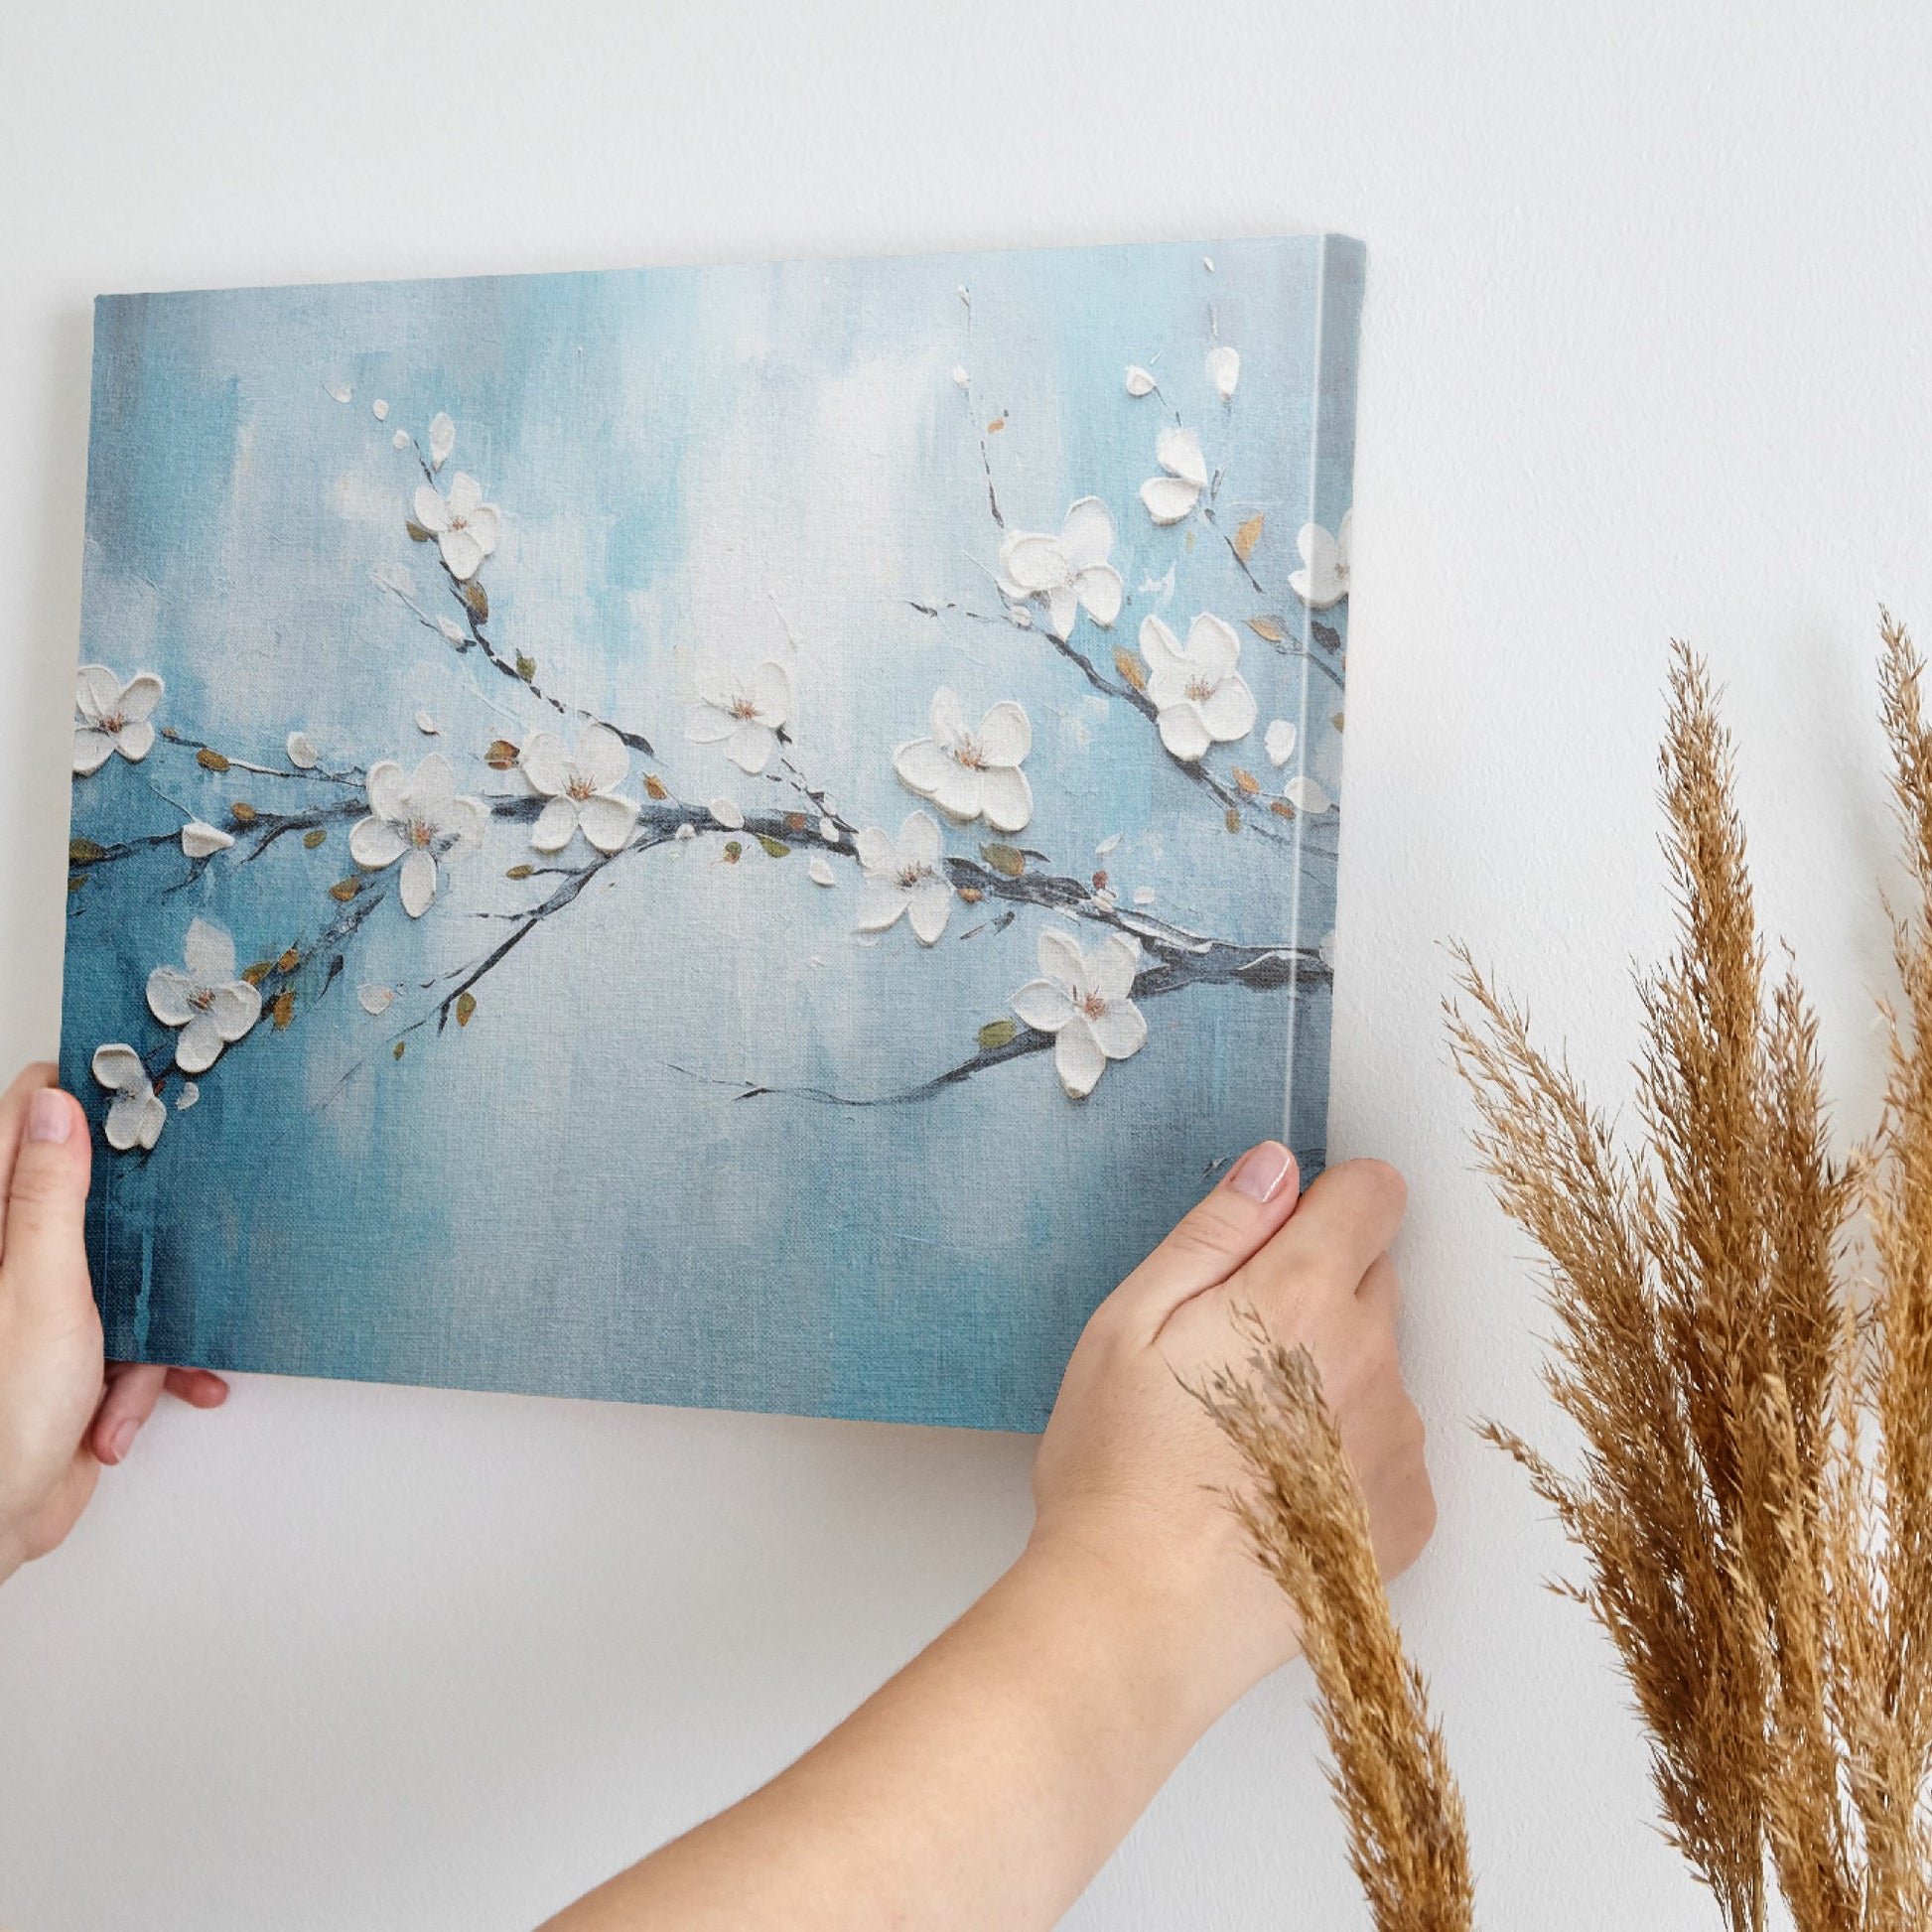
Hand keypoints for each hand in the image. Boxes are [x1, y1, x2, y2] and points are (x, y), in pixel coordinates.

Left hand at [0, 1063, 227, 1582]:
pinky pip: (135, 1335)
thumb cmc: (2, 1413)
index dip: (82, 1098)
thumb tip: (57, 1105)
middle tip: (179, 1214)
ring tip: (137, 1368)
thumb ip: (49, 1194)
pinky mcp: (75, 1350)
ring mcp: (46, 1303)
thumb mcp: (40, 1286)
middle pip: (91, 1193)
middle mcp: (15, 1255)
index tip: (138, 1091)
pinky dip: (146, 1373)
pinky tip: (132, 1408)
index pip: (26, 1119)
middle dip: (143, 1222)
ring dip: (150, 1323)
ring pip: (127, 1269)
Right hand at [547, 1143, 1435, 1931]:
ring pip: (1381, 1365)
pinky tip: (1279, 1489)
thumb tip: (1276, 1167)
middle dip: (1318, 1290)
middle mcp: (1372, 1359)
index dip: (1328, 1201)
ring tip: (1246, 1435)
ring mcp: (1398, 1442)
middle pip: (1376, 1278)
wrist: (1142, 1618)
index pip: (1374, 1194)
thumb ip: (1213, 1232)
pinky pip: (1391, 1448)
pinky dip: (1350, 1454)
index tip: (1282, 1236)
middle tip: (1233, 1350)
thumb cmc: (1119, 1469)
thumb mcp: (1129, 1323)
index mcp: (1301, 1296)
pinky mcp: (1407, 1515)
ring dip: (1334, 1375)